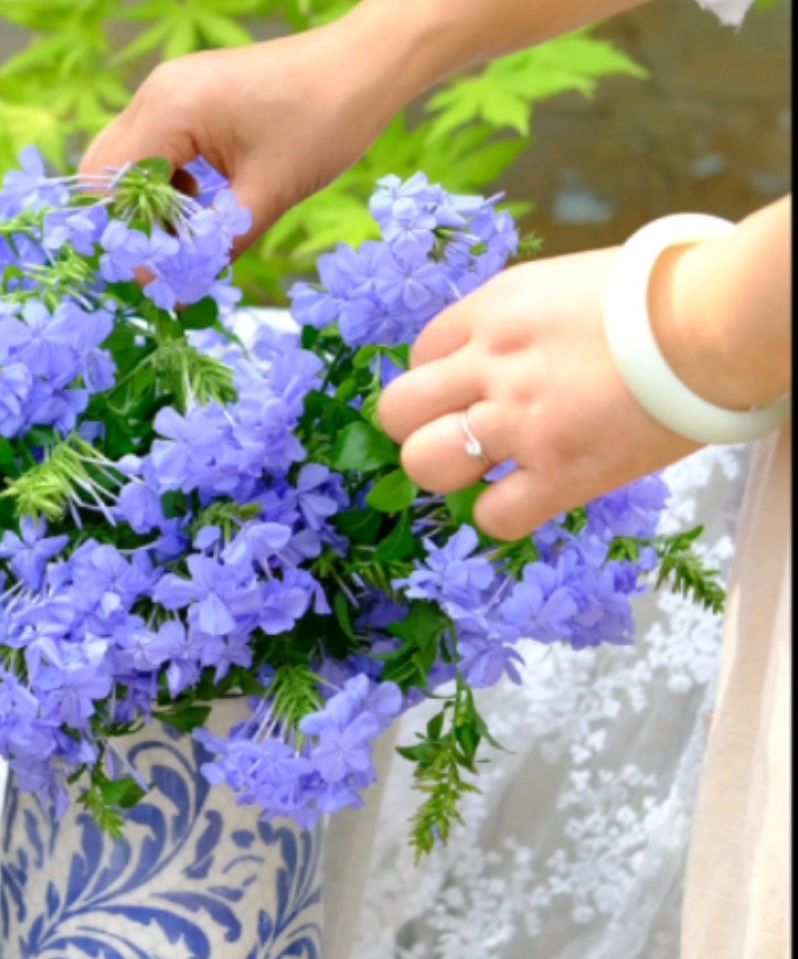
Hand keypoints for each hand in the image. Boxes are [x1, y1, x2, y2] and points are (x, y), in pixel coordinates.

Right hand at [78, 20, 414, 255]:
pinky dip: (166, 186)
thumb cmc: (324, 122)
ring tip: (187, 241)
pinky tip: (200, 208)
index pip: (112, 186)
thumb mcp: (267, 196)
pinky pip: (153, 149)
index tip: (156, 277)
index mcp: (170, 110)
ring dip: (147, 207)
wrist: (364, 67)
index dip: (127, 237)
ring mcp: (169, 92)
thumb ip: (214, 246)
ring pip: (127, 163)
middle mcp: (157, 94)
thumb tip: (173, 292)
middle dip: (128, 223)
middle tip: (164, 262)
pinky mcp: (186, 98)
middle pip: (105, 172)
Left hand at [377, 248, 699, 540]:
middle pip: (397, 412)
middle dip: (415, 428)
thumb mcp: (561, 285)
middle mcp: (492, 366)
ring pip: (425, 465)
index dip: (438, 379)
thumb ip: (514, 322)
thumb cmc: (657, 295)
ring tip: (486, 468)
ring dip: (448, 473)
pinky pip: (493, 517)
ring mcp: (522, 423)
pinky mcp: (562, 472)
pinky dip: (501, 515)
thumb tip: (490, 353)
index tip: (467, 390)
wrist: (717, 322)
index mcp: (493, 310)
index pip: (418, 354)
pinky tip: (528, 497)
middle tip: (455, 434)